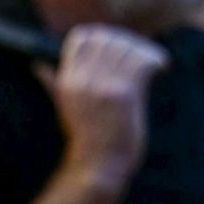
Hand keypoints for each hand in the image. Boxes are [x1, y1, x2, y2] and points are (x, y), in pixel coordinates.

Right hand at [40, 25, 168, 191]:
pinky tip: (163, 68)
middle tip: (142, 54)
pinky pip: (142, 63)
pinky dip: (156, 60)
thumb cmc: (87, 138)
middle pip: (106, 38)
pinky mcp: (123, 95)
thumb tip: (39, 65)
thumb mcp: (65, 108)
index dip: (103, 35)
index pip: (82, 37)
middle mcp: (82, 80)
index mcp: (67, 80)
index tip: (119, 46)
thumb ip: (54, 83)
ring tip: (156, 61)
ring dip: (145, 51)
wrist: (99, 167)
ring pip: (126, 48)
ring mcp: (102, 87)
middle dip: (127, 41)